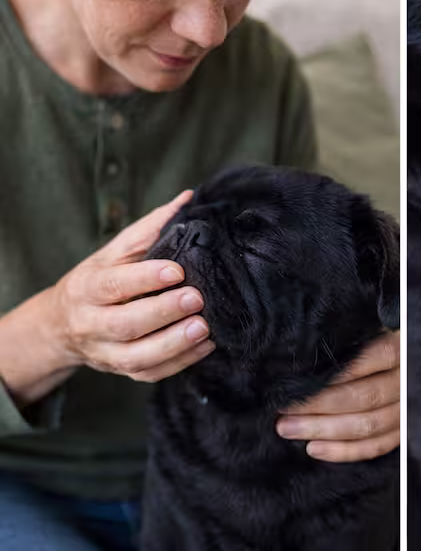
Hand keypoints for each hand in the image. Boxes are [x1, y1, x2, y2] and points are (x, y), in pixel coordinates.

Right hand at [49, 191, 215, 383]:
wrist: (61, 325)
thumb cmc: (98, 278)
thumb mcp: (115, 250)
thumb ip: (150, 227)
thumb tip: (187, 198)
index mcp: (87, 288)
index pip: (114, 285)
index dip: (145, 278)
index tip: (177, 270)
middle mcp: (90, 324)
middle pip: (125, 325)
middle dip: (163, 313)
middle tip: (197, 298)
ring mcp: (104, 353)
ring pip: (136, 358)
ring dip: (173, 345)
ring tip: (204, 327)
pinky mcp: (121, 371)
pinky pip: (149, 374)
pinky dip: (179, 363)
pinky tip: (205, 345)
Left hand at [275, 330, 399, 461]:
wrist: (417, 358)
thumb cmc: (382, 335)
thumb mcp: (374, 323)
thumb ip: (354, 332)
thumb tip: (312, 340)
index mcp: (402, 347)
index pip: (369, 360)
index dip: (334, 375)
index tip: (296, 384)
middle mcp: (408, 380)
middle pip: (365, 397)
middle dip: (319, 407)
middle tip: (283, 411)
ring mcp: (409, 408)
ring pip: (369, 426)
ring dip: (325, 431)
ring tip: (289, 430)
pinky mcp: (404, 431)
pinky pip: (377, 447)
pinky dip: (345, 452)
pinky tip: (315, 449)